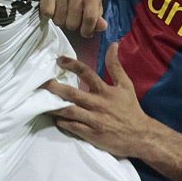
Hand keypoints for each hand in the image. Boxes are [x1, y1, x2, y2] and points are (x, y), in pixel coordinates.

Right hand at [40, 0, 105, 36]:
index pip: (90, 19)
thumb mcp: (93, 6)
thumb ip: (97, 19)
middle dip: (71, 24)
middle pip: (72, 23)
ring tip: (62, 10)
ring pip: (59, 20)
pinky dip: (49, 14)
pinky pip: (47, 13)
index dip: (87, 30)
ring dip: (60, 19)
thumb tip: (103, 26)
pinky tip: (53, 7)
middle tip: (70, 16)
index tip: (84, 31)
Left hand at [43, 44, 156, 158]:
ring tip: (41, 102)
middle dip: (56, 88)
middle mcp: (98, 104)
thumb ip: (116, 66)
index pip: (87, 74)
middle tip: (42, 83)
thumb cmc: (131, 109)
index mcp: (105, 91)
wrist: (140, 136)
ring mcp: (94, 120)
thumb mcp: (125, 85)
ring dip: (54, 107)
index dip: (72, 65)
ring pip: (69, 112)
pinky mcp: (91, 135)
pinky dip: (62, 123)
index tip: (59, 60)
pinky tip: (55, 119)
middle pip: (73, 94)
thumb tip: (113, 45)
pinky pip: (72, 127)